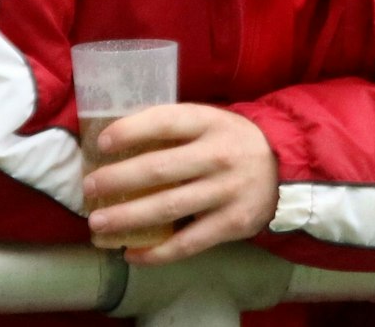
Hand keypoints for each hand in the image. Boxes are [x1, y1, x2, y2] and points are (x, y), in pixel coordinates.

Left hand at [82, 103, 279, 264]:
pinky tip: (132, 253)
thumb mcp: (211, 123)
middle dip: (117, 180)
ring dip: (127, 218)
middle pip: (160, 169)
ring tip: (98, 224)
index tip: (103, 143)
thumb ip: (174, 128)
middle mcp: (220, 156)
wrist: (285, 169)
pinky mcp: (233, 223)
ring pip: (168, 208)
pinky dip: (156, 252)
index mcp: (211, 123)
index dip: (131, 130)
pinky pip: (188, 242)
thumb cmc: (233, 142)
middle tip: (89, 188)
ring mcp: (228, 191)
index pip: (166, 121)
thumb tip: (115, 139)